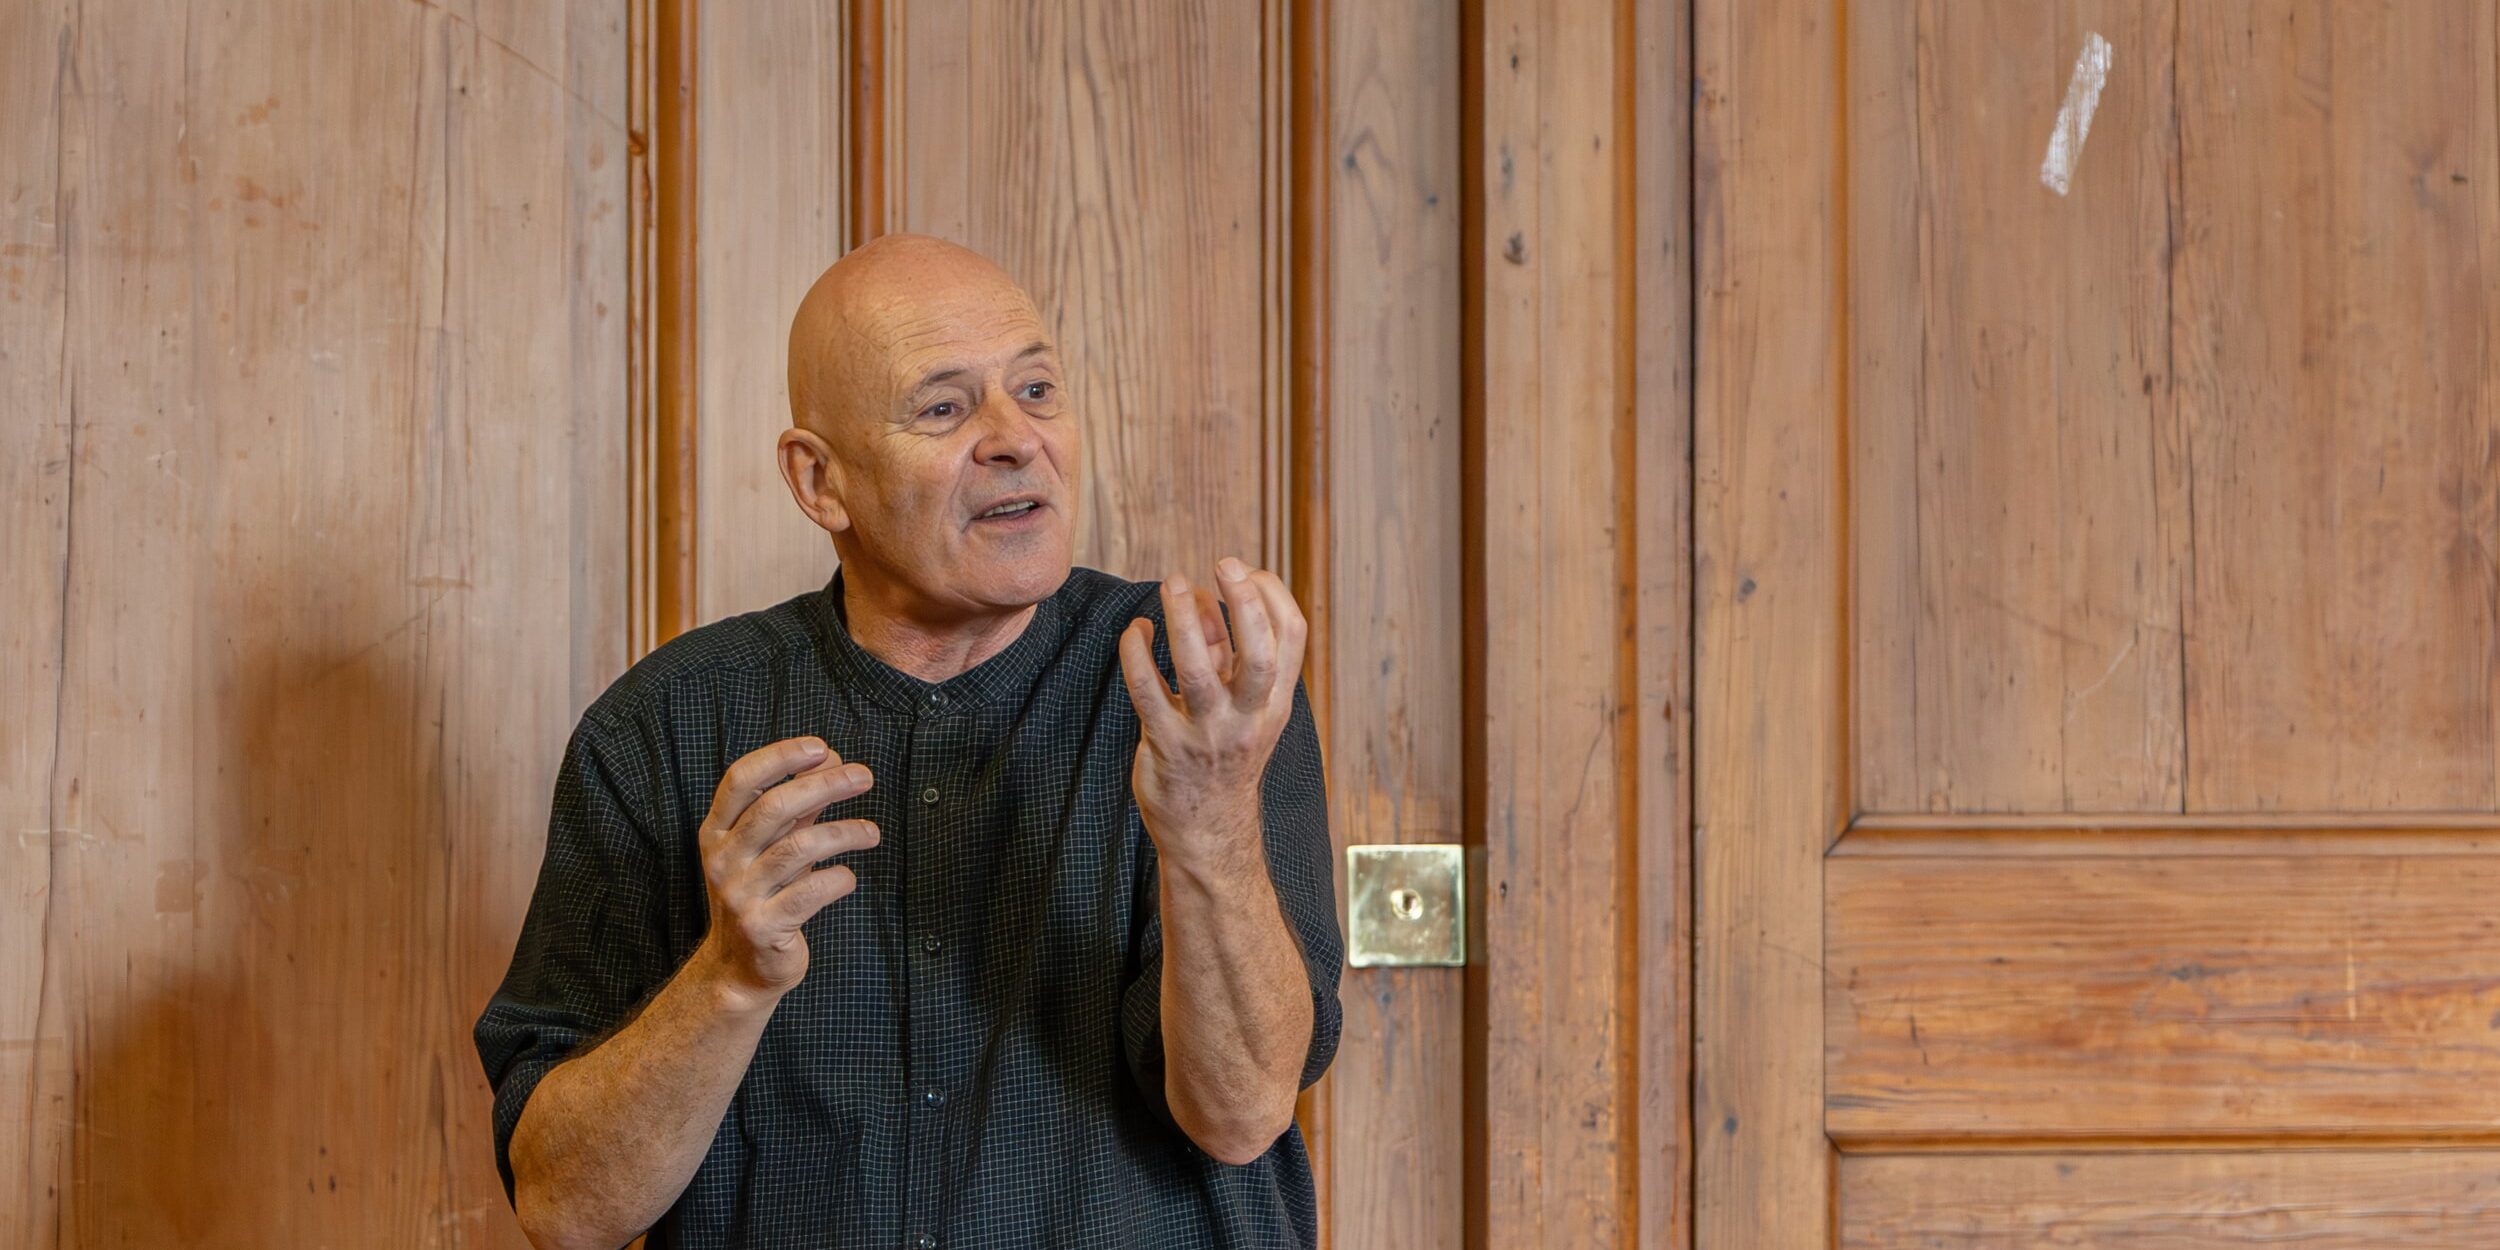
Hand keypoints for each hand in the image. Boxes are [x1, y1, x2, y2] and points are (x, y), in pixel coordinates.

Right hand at [691, 737, 878, 1009]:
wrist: (739, 968)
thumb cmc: (762, 894)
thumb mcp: (773, 846)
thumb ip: (798, 806)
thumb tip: (830, 758)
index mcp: (718, 832)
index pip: (741, 779)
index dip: (780, 757)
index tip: (821, 747)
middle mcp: (723, 860)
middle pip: (775, 807)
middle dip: (824, 785)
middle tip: (864, 776)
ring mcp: (740, 894)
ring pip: (798, 847)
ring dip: (843, 832)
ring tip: (872, 832)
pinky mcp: (763, 926)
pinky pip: (810, 892)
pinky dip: (838, 879)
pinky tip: (849, 877)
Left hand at [1117, 557, 1307, 868]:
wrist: (1208, 831)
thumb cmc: (1223, 753)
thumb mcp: (1238, 704)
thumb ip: (1222, 653)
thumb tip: (1198, 600)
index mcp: (1275, 701)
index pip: (1291, 637)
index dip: (1271, 595)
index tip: (1244, 572)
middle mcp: (1249, 717)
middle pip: (1258, 654)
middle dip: (1244, 602)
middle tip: (1223, 563)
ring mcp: (1208, 733)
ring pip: (1198, 670)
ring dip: (1183, 619)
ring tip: (1171, 584)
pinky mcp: (1167, 746)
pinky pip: (1148, 691)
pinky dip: (1139, 653)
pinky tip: (1136, 631)